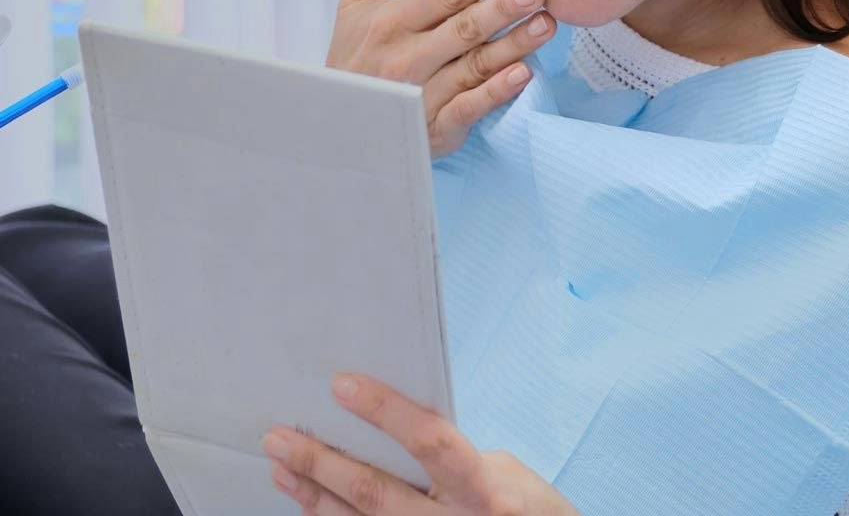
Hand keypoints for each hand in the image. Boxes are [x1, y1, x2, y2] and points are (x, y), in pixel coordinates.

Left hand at [262, 372, 580, 514]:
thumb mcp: (508, 471)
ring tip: (280, 465)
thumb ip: (455, 453)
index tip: (340, 383)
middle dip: (321, 462)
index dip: (385, 410)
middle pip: (376, 492)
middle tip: (278, 436)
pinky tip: (308, 501)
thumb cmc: (531, 509)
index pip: (429, 440)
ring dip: (313, 495)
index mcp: (482, 489)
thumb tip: (401, 427)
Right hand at [326, 0, 555, 158]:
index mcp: (391, 21)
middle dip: (502, 7)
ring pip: (475, 65)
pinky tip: (523, 74)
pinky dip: (496, 92)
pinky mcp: (435, 128)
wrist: (335, 126)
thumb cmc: (352, 58)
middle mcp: (406, 56)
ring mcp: (421, 94)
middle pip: (464, 27)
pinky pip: (469, 107)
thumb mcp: (354, 3)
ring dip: (514, 45)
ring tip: (546, 25)